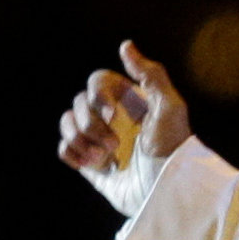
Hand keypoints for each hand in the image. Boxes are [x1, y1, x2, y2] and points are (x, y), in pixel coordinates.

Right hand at [57, 40, 190, 211]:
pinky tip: (91, 164)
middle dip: (91, 124)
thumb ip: (151, 75)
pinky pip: (64, 149)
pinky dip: (71, 154)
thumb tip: (125, 45)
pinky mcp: (92, 165)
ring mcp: (100, 141)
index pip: (97, 81)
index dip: (97, 94)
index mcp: (129, 102)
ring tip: (103, 158)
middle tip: (114, 145)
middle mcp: (112, 118)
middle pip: (79, 103)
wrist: (168, 194)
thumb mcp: (171, 109)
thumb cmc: (174, 150)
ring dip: (79, 139)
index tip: (110, 113)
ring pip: (67, 124)